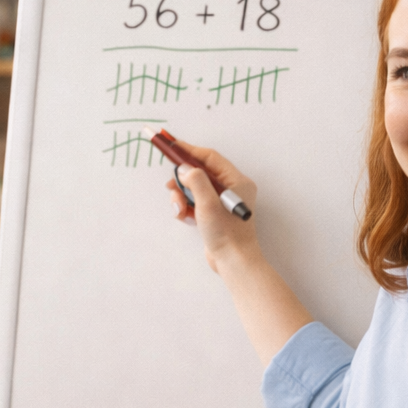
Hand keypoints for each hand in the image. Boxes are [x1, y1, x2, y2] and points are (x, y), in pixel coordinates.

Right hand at [163, 140, 260, 273]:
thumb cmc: (227, 233)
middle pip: (199, 173)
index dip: (189, 150)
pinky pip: (194, 202)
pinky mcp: (214, 214)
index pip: (209, 157)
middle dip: (183, 180)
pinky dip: (186, 208)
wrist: (233, 262)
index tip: (171, 145)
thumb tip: (185, 169)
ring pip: (194, 188)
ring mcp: (221, 202)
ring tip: (180, 209)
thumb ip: (196, 180)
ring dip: (182, 197)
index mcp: (236, 181)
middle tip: (171, 187)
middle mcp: (230, 188)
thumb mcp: (208, 203)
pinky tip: (185, 218)